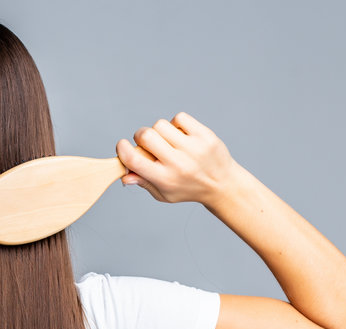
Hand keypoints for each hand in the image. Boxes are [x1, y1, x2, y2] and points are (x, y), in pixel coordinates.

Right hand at [115, 111, 239, 203]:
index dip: (122, 148)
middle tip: (147, 143)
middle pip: (145, 135)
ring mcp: (193, 148)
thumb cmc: (189, 189)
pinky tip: (181, 135)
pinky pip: (179, 118)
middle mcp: (178, 163)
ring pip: (160, 124)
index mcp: (164, 179)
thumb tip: (124, 174)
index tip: (122, 145)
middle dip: (140, 136)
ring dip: (159, 131)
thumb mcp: (164, 194)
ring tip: (168, 141)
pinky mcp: (205, 135)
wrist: (223, 185)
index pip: (133, 159)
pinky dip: (176, 124)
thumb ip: (143, 183)